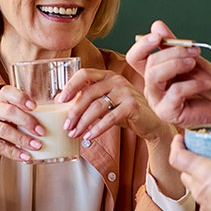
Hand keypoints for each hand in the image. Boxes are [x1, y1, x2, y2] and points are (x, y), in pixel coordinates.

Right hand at [0, 85, 42, 168]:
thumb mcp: (7, 123)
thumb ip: (21, 120)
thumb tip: (51, 122)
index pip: (7, 92)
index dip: (21, 97)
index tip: (35, 106)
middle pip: (8, 111)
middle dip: (27, 121)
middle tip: (41, 131)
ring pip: (3, 129)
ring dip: (22, 138)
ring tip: (36, 146)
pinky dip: (13, 151)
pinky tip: (24, 156)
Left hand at [55, 68, 172, 144]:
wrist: (150, 122)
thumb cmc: (125, 111)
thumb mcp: (106, 102)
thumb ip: (89, 100)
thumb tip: (61, 103)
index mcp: (107, 76)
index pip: (85, 74)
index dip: (70, 85)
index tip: (60, 100)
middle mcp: (116, 80)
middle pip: (88, 93)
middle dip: (74, 111)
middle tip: (66, 126)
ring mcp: (126, 92)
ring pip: (97, 107)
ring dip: (83, 123)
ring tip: (75, 134)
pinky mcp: (132, 106)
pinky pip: (110, 118)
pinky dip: (97, 129)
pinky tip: (89, 136)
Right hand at [127, 20, 210, 126]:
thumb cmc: (208, 87)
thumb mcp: (193, 59)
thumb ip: (174, 45)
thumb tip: (157, 26)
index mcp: (155, 73)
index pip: (135, 57)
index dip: (143, 44)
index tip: (160, 36)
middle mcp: (152, 87)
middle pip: (149, 63)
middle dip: (173, 52)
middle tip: (194, 51)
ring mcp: (158, 101)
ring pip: (154, 76)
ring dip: (176, 64)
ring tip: (194, 64)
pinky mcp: (168, 113)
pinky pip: (174, 92)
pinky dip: (192, 84)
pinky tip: (205, 83)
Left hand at [168, 129, 210, 210]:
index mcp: (204, 172)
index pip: (177, 156)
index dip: (176, 145)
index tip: (180, 138)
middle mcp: (200, 190)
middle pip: (185, 174)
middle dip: (190, 163)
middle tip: (202, 155)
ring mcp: (206, 208)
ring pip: (196, 191)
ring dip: (203, 182)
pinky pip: (209, 206)